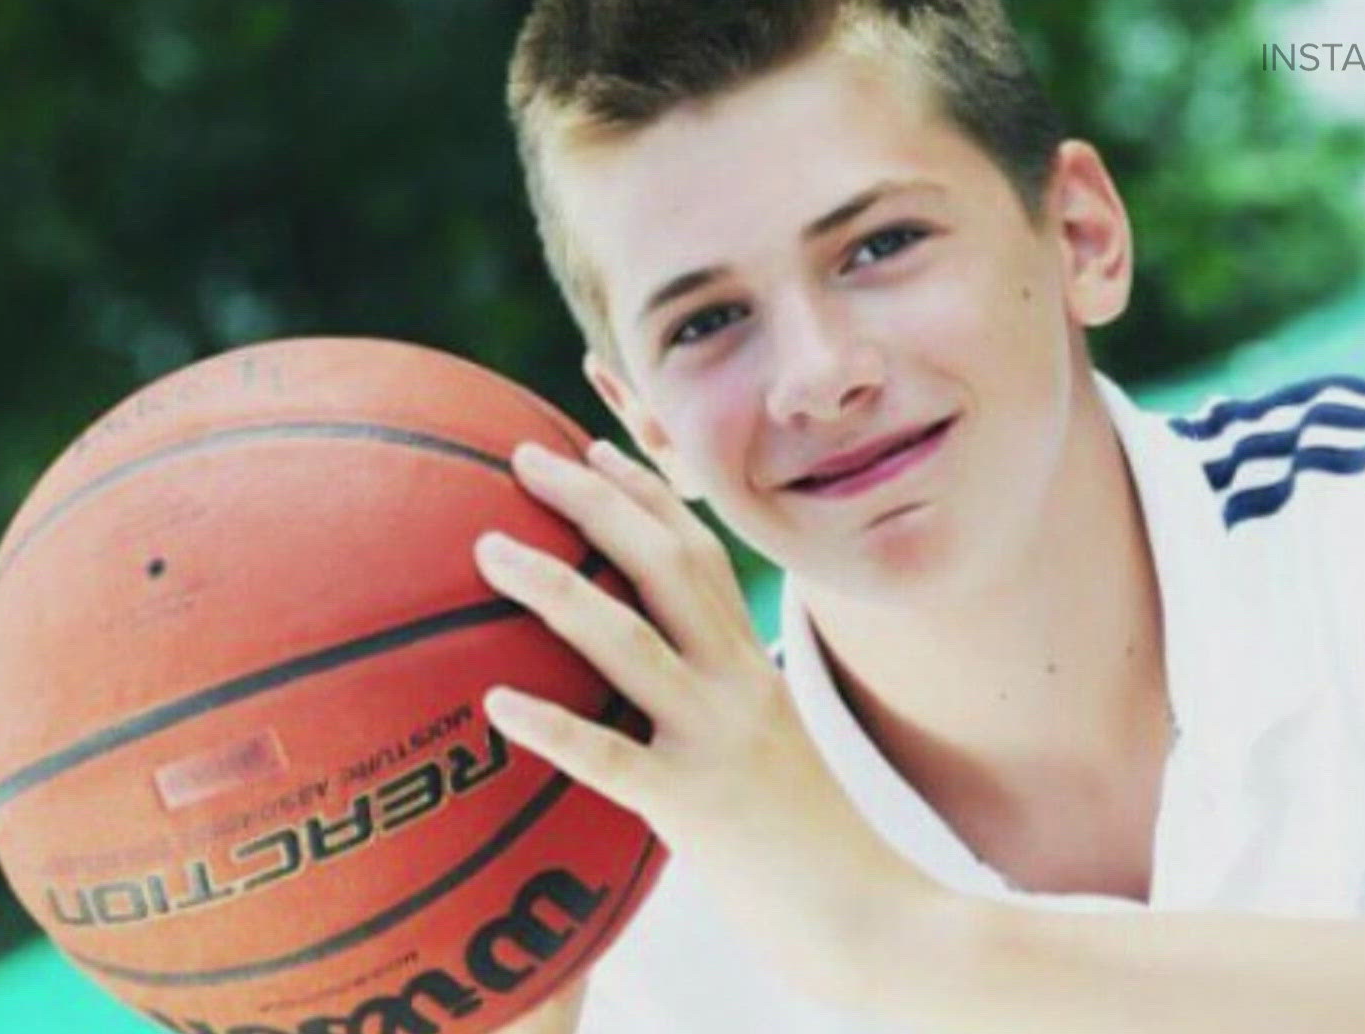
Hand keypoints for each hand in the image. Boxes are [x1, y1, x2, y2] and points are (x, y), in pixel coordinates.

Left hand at [472, 439, 936, 1003]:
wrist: (877, 918)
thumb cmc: (813, 846)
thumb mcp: (775, 752)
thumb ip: (727, 709)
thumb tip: (665, 695)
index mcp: (753, 668)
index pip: (700, 554)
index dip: (646, 493)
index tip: (592, 446)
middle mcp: (739, 684)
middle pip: (665, 564)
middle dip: (593, 501)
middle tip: (522, 455)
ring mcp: (718, 739)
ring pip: (628, 639)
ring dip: (553, 586)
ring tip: (486, 548)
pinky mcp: (696, 805)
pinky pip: (611, 758)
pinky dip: (553, 726)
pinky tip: (494, 705)